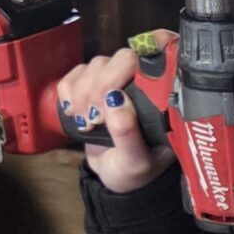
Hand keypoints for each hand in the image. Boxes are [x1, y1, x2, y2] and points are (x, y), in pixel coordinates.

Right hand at [56, 30, 177, 192]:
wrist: (116, 178)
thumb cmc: (136, 170)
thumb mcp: (135, 160)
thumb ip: (128, 133)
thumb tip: (115, 100)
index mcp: (164, 97)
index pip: (161, 58)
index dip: (145, 55)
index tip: (122, 82)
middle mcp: (142, 83)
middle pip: (122, 58)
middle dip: (102, 84)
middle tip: (96, 117)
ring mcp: (116, 82)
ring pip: (97, 64)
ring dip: (84, 92)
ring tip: (86, 123)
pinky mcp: (92, 86)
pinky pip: (75, 73)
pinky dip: (68, 89)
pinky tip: (71, 111)